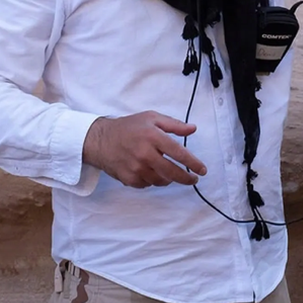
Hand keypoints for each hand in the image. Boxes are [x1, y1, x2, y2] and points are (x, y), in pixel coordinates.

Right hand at [82, 112, 207, 187]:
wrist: (100, 140)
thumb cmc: (128, 127)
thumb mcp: (151, 118)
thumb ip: (174, 124)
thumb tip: (193, 129)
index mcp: (152, 136)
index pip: (179, 153)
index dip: (193, 163)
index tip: (202, 170)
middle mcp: (144, 154)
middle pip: (172, 172)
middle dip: (186, 178)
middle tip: (193, 179)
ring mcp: (135, 168)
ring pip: (161, 181)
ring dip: (169, 179)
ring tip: (170, 172)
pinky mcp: (128, 179)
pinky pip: (147, 185)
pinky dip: (153, 180)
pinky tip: (152, 172)